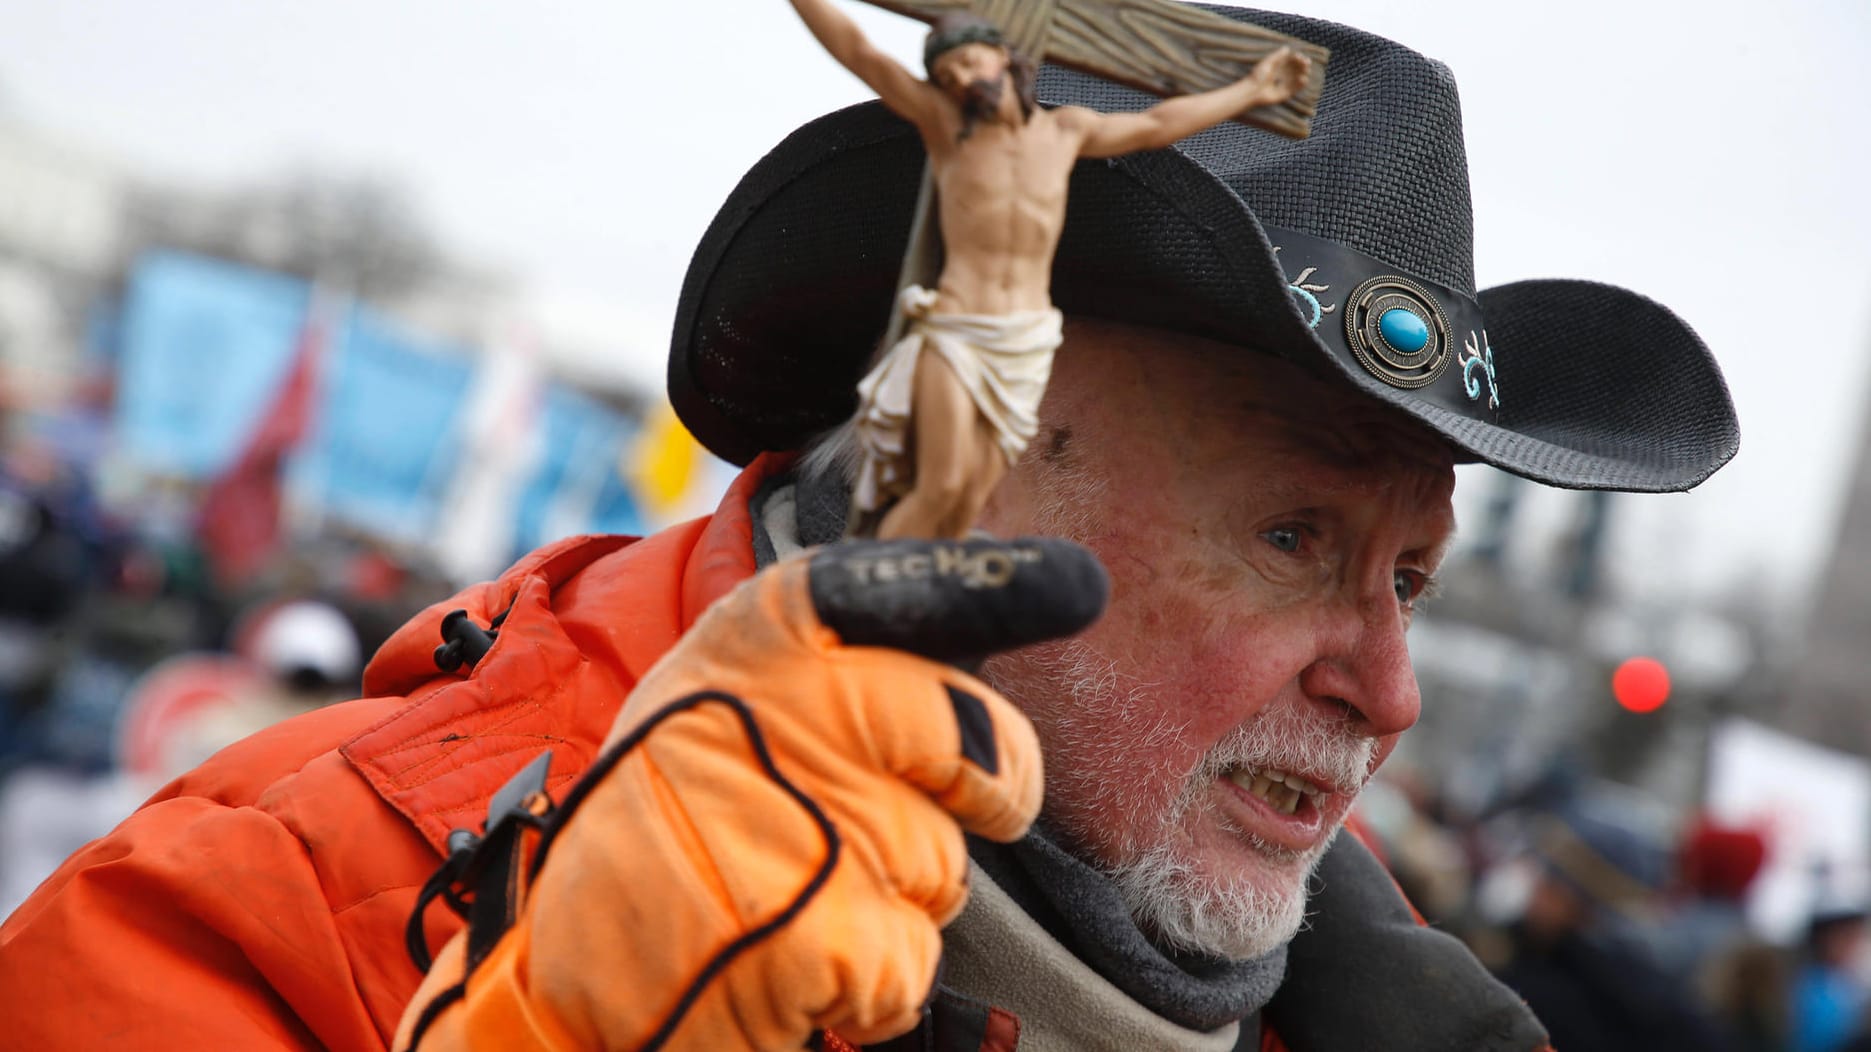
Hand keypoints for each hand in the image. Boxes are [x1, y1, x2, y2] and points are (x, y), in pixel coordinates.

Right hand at [396, 537, 1106, 1050]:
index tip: (1075, 585)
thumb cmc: (660, 823)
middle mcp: (796, 709)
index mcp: (763, 636)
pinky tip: (790, 958)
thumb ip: (826, 659)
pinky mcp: (830, 932)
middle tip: (920, 818)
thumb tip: (969, 607)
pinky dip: (869, 983)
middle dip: (984, 796)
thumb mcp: (714, 695)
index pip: (909, 590)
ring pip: (946, 869)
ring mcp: (819, 820)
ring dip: (893, 901)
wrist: (566, 969)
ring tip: (795, 896)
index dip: (1000, 586)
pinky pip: (912, 960)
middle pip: (982, 751)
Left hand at [1244, 44, 1310, 109]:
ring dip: (1303, 74)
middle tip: (1307, 63)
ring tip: (1306, 70)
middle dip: (1302, 66)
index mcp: (1277, 68)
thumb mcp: (1268, 63)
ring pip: (1296, 79)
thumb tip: (1287, 48)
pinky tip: (1304, 79)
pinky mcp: (1284, 94)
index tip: (1299, 56)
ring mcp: (1283, 85)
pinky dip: (1300, 85)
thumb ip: (1277, 56)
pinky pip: (1295, 89)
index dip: (1296, 59)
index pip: (1290, 62)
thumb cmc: (1257, 76)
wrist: (1252, 91)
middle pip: (1295, 70)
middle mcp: (1281, 76)